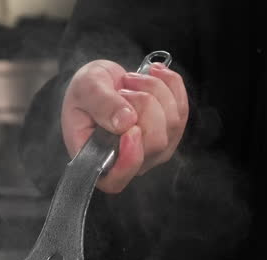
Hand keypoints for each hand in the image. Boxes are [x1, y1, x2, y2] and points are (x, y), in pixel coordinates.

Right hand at [61, 59, 188, 192]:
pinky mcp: (169, 133)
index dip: (129, 160)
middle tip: (124, 86)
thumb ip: (101, 104)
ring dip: (155, 90)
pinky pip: (182, 110)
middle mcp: (128, 163)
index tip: (131, 130)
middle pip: (154, 143)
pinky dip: (171, 85)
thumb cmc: (85, 92)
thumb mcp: (84, 90)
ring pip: (172, 124)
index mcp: (96, 160)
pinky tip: (154, 71)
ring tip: (131, 79)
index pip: (116, 180)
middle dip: (144, 104)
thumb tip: (125, 121)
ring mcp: (152, 150)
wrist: (100, 83)